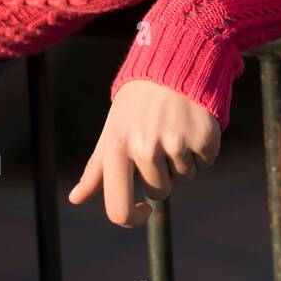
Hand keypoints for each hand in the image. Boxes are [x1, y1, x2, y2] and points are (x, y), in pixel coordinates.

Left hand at [67, 80, 221, 226]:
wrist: (174, 61)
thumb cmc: (137, 102)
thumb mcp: (112, 130)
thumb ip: (96, 168)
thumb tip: (75, 198)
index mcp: (116, 149)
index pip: (119, 209)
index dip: (133, 219)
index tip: (143, 211)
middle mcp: (144, 147)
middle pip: (158, 192)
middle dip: (162, 174)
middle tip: (160, 139)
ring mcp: (174, 143)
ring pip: (184, 176)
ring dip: (183, 158)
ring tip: (175, 125)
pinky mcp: (202, 137)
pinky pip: (205, 161)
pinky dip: (202, 148)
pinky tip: (193, 123)